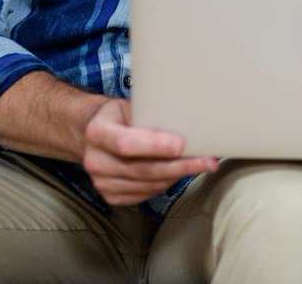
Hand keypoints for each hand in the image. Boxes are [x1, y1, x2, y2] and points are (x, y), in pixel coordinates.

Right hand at [81, 99, 217, 204]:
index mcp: (97, 132)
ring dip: (176, 176)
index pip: (125, 143)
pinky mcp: (110, 196)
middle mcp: (95, 160)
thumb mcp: (131, 105)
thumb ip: (151, 114)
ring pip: (147, 184)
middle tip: (207, 161)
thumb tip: (190, 119)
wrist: (95, 133)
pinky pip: (145, 194)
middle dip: (178, 166)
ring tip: (201, 165)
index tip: (180, 144)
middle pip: (141, 169)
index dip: (154, 146)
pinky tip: (179, 173)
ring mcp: (100, 182)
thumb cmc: (121, 116)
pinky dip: (166, 184)